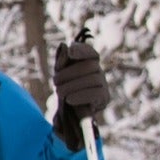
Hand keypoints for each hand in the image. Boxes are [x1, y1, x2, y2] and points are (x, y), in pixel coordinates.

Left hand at [52, 35, 108, 150]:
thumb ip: (62, 61)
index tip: (70, 51)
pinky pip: (96, 94)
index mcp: (88, 62)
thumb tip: (65, 46)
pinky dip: (81, 96)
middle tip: (54, 82)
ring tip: (59, 93)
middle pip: (90, 65)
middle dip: (69, 73)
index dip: (82, 49)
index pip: (90, 52)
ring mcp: (103, 84)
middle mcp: (98, 71)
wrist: (67, 113)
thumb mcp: (60, 75)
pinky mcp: (104, 98)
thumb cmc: (64, 89)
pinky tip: (69, 100)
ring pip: (93, 79)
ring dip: (72, 86)